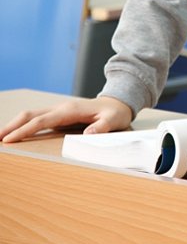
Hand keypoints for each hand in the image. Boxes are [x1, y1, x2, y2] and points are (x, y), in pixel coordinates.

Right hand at [0, 96, 133, 143]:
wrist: (118, 103)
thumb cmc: (116, 113)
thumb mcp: (114, 120)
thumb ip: (103, 126)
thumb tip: (89, 134)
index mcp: (70, 110)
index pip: (42, 120)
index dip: (25, 130)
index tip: (10, 140)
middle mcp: (61, 108)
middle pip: (30, 114)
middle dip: (11, 126)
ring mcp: (58, 110)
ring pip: (30, 115)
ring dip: (14, 124)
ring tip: (0, 138)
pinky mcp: (58, 115)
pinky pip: (36, 119)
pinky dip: (23, 125)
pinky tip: (15, 134)